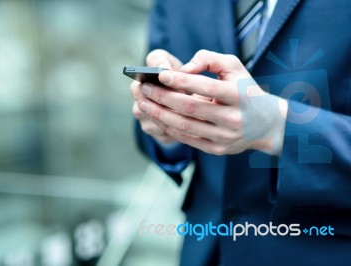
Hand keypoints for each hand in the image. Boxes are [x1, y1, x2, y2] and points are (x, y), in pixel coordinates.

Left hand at [137, 50, 288, 154]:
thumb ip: (210, 59)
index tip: (160, 75)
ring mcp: (225, 137)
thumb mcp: (235, 67)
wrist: (267, 124)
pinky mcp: (218, 150)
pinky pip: (188, 140)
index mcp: (239, 95)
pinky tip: (157, 118)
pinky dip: (169, 129)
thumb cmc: (246, 91)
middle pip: (190, 108)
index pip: (206, 87)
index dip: (181, 81)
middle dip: (162, 98)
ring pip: (185, 126)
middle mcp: (233, 118)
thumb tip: (183, 67)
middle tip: (143, 89)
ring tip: (143, 103)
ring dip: (160, 115)